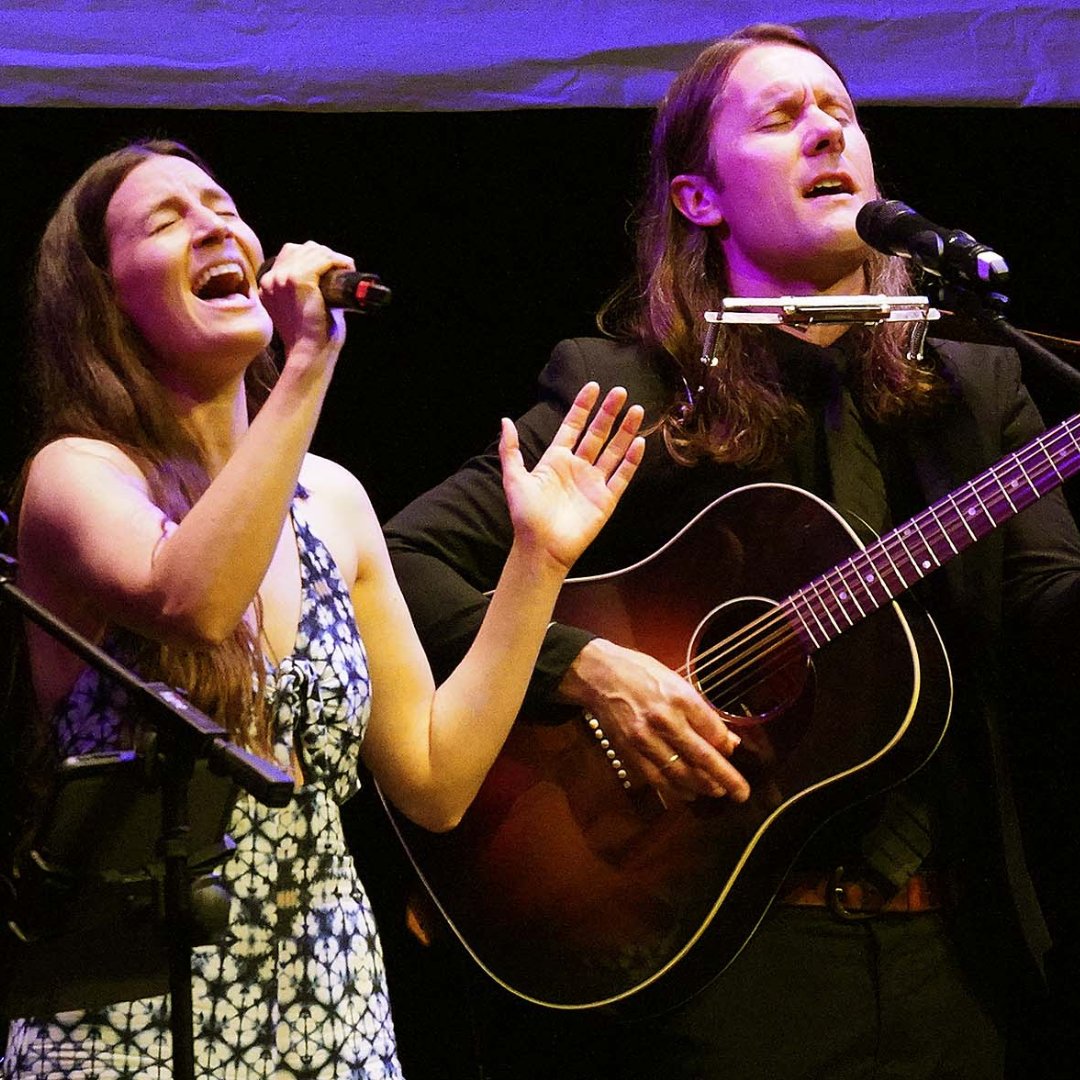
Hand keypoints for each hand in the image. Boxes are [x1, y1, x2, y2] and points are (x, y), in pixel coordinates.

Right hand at [257, 241, 350, 359]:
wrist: (310, 354)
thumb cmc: (311, 337)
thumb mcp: (299, 307)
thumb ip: (304, 290)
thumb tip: (327, 277)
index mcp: (268, 285)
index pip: (290, 253)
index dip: (314, 257)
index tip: (331, 269)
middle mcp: (271, 279)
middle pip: (302, 248)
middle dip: (325, 255)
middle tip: (342, 270)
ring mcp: (283, 278)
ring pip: (313, 251)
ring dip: (334, 258)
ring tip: (347, 270)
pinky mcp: (299, 280)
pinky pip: (323, 259)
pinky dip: (339, 261)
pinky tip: (348, 268)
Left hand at [499, 383, 644, 572]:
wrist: (541, 547)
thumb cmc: (526, 515)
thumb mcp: (514, 478)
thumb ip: (511, 449)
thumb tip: (505, 421)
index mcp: (556, 460)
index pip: (572, 426)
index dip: (583, 407)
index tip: (593, 387)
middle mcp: (577, 467)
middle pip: (597, 434)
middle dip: (609, 413)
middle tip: (621, 391)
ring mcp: (593, 482)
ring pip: (613, 451)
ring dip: (625, 431)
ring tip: (637, 410)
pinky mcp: (606, 499)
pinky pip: (622, 476)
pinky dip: (631, 460)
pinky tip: (639, 442)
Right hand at [559, 638, 749, 802]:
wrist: (599, 675)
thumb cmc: (641, 673)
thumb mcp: (676, 682)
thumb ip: (700, 711)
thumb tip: (726, 739)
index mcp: (680, 698)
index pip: (714, 732)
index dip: (727, 747)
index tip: (732, 751)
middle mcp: (664, 720)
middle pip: (703, 757)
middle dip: (726, 779)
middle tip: (741, 793)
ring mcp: (645, 738)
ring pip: (681, 772)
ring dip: (703, 786)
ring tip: (717, 791)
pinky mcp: (630, 751)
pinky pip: (657, 778)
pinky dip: (676, 789)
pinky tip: (689, 793)